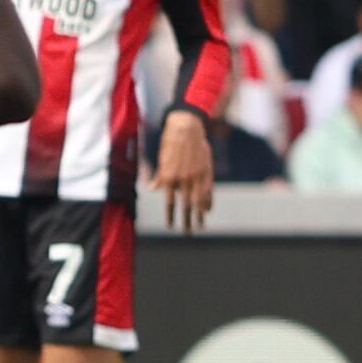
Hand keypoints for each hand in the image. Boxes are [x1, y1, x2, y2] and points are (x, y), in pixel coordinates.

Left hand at [152, 107, 217, 232]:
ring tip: (199, 227)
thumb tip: (153, 189)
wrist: (186, 129)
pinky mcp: (207, 172)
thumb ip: (159, 176)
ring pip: (199, 201)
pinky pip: (208, 191)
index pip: (169, 202)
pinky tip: (207, 211)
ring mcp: (196, 177)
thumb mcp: (161, 160)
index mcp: (169, 177)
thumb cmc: (170, 143)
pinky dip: (208, 202)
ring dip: (199, 216)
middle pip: (185, 206)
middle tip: (187, 233)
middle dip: (186, 221)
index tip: (170, 226)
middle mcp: (183, 180)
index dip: (170, 216)